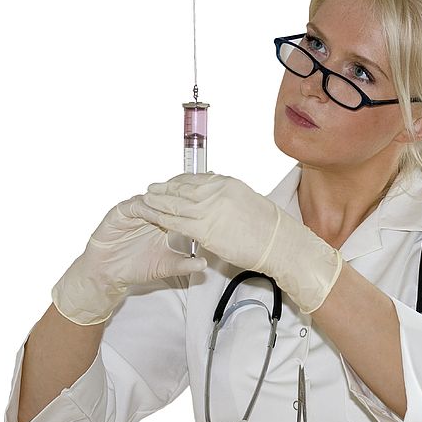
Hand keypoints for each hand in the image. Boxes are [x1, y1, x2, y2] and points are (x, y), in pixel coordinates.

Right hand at [52, 194, 207, 325]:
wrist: (109, 273)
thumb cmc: (136, 267)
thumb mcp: (166, 266)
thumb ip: (185, 265)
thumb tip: (204, 264)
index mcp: (164, 222)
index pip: (181, 208)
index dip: (194, 207)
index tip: (209, 206)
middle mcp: (151, 213)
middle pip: (169, 198)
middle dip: (182, 199)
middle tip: (195, 198)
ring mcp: (136, 211)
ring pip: (153, 199)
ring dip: (164, 202)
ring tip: (176, 206)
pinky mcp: (120, 212)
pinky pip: (134, 206)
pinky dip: (145, 208)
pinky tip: (154, 214)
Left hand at [135, 173, 342, 312]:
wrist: (277, 242)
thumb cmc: (267, 227)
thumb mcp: (246, 200)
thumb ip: (227, 195)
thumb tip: (216, 192)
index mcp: (226, 183)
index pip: (195, 178)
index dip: (178, 181)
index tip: (169, 183)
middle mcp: (215, 192)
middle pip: (181, 188)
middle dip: (163, 189)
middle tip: (150, 189)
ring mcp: (208, 210)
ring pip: (174, 203)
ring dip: (157, 202)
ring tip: (145, 201)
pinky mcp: (204, 229)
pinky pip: (176, 222)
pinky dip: (161, 218)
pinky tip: (153, 217)